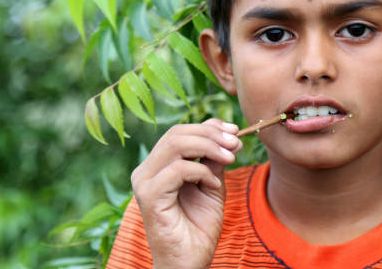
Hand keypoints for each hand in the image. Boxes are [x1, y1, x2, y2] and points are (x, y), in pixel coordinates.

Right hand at [130, 119, 241, 268]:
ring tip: (230, 159)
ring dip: (209, 147)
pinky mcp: (149, 196)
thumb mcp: (212, 185)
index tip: (235, 131)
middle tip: (236, 143)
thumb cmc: (198, 227)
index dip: (208, 127)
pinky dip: (201, 172)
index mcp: (158, 166)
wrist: (190, 262)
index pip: (180, 132)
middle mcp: (146, 171)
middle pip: (177, 133)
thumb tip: (228, 133)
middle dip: (211, 134)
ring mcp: (145, 182)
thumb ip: (214, 160)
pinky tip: (213, 185)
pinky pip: (178, 169)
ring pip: (176, 144)